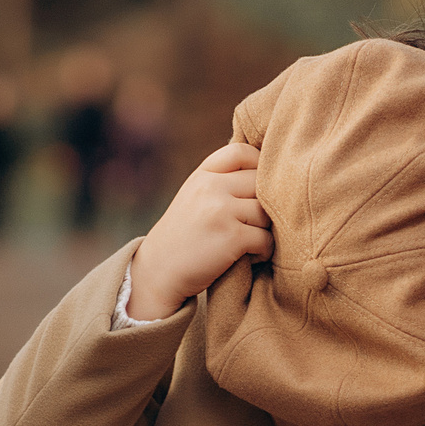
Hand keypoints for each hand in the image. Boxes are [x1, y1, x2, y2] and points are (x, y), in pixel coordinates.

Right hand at [129, 142, 271, 320]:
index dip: (258, 165)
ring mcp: (221, 211)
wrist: (158, 273)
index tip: (259, 187)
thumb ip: (221, 182)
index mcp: (202, 175)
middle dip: (265, 203)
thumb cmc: (183, 237)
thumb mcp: (194, 198)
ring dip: (266, 230)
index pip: (241, 152)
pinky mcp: (232, 237)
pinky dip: (265, 251)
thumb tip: (267, 172)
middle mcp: (210, 187)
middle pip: (261, 182)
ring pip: (266, 212)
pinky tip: (252, 256)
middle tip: (256, 224)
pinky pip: (266, 238)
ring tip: (253, 242)